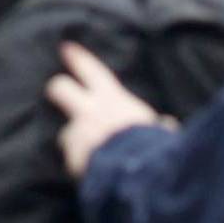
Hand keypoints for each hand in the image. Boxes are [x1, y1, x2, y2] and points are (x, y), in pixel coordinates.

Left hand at [46, 42, 165, 179]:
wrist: (132, 172)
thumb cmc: (149, 147)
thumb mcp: (158, 132)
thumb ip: (160, 127)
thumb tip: (168, 124)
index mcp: (113, 99)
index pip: (92, 71)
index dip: (78, 59)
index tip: (66, 48)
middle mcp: (90, 110)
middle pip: (62, 88)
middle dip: (58, 88)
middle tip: (55, 88)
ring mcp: (78, 133)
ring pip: (66, 134)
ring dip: (74, 143)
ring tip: (86, 156)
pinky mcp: (72, 156)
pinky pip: (73, 162)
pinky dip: (79, 168)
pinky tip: (89, 174)